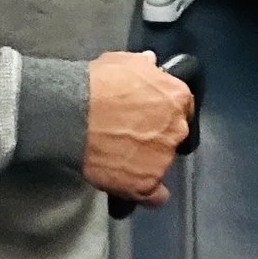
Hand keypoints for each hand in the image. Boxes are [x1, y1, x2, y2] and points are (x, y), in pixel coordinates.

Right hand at [83, 50, 191, 202]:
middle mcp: (176, 129)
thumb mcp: (124, 61)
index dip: (165, 111)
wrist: (74, 114)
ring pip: (162, 163)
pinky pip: (155, 196)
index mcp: (177, 97)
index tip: (152, 114)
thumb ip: (144, 66)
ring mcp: (163, 159)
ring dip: (148, 161)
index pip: (183, 108)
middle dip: (158, 135)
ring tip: (123, 157)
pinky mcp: (145, 184)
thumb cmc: (98, 83)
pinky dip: (148, 194)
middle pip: (174, 136)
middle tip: (133, 133)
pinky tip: (134, 186)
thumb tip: (151, 64)